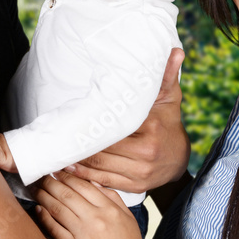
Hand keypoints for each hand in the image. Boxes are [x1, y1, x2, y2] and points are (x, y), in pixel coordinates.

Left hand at [35, 171, 177, 238]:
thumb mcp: (127, 217)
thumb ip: (112, 198)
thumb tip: (94, 183)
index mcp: (110, 209)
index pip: (84, 185)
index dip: (68, 175)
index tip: (59, 170)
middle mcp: (96, 218)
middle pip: (68, 194)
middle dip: (52, 182)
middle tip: (43, 175)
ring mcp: (83, 233)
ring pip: (58, 208)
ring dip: (44, 196)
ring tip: (37, 189)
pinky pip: (55, 229)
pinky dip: (45, 217)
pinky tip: (39, 209)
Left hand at [68, 48, 188, 191]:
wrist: (180, 157)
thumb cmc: (168, 121)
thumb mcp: (168, 98)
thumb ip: (167, 76)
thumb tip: (176, 51)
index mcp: (150, 128)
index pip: (111, 128)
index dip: (90, 126)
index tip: (72, 121)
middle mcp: (146, 153)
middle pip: (102, 149)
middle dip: (80, 145)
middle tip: (58, 138)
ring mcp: (141, 173)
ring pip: (99, 167)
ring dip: (77, 162)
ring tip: (59, 153)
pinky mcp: (135, 186)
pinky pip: (104, 181)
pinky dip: (85, 176)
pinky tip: (70, 169)